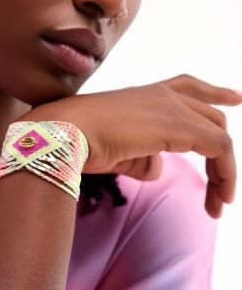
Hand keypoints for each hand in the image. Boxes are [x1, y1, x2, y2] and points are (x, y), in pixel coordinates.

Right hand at [21, 74, 240, 218]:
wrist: (64, 132)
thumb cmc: (82, 140)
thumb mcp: (118, 148)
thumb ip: (143, 154)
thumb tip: (158, 164)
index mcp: (144, 94)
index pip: (188, 86)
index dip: (214, 92)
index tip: (235, 97)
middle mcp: (161, 94)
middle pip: (211, 116)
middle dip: (222, 150)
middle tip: (223, 187)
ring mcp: (169, 106)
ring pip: (218, 134)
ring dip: (224, 171)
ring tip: (220, 203)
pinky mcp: (176, 124)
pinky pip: (218, 148)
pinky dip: (224, 175)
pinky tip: (216, 200)